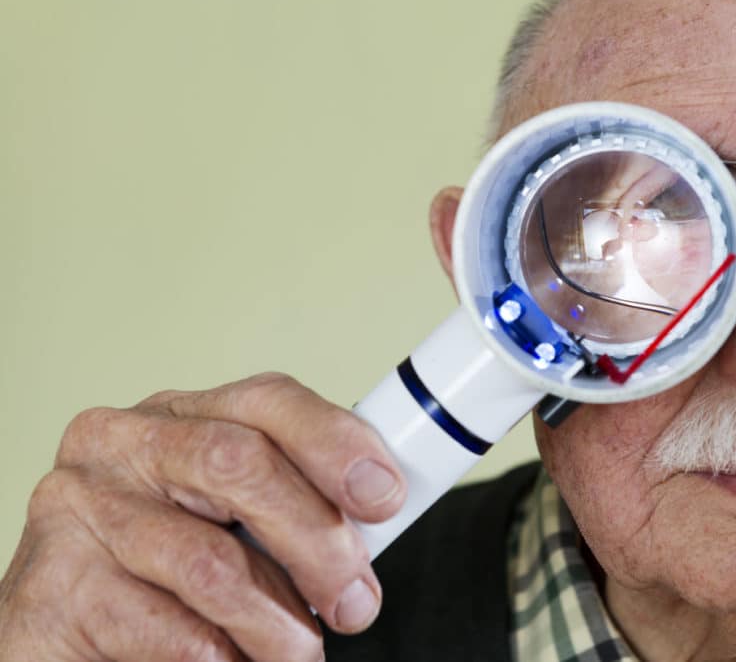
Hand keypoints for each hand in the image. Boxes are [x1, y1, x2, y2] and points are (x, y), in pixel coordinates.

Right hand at [0, 372, 405, 660]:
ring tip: (296, 652)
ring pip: (210, 562)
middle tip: (356, 602)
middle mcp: (121, 443)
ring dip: (276, 623)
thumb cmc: (168, 572)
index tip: (385, 497)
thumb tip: (377, 513)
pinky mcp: (50, 586)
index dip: (336, 443)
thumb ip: (290, 502)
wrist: (70, 627)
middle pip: (240, 465)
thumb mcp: (233, 517)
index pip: (268, 401)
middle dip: (318, 541)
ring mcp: (77, 507)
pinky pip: (166, 630)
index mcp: (179, 416)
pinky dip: (220, 659)